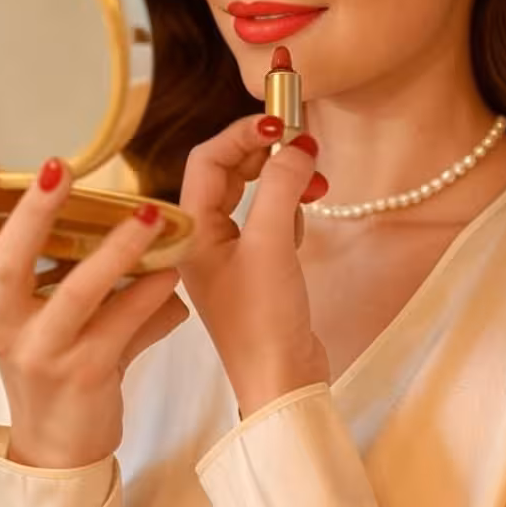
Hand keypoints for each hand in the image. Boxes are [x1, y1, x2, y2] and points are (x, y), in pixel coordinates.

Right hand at [0, 127, 189, 468]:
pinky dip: (150, 296)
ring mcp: (43, 353)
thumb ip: (81, 264)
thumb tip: (129, 210)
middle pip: (9, 262)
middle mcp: (6, 325)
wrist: (60, 446)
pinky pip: (122, 326)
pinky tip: (174, 275)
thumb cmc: (61, 362)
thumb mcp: (54, 311)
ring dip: (117, 250)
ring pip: (76, 293)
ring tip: (151, 213)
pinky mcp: (85, 375)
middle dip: (33, 212)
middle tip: (59, 165)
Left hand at [178, 115, 330, 417]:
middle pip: (230, 172)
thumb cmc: (263, 321)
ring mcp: (229, 254)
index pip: (208, 160)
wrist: (283, 382)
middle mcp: (203, 238)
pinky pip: (269, 219)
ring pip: (252, 194)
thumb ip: (281, 189)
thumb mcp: (271, 246)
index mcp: (190, 231)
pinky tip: (305, 216)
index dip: (242, 135)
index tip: (281, 124)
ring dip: (283, 181)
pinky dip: (289, 209)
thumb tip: (298, 146)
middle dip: (265, 154)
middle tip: (303, 144)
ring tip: (315, 183)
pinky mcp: (255, 267)